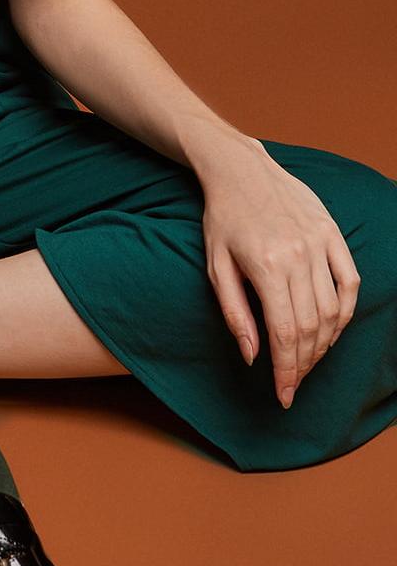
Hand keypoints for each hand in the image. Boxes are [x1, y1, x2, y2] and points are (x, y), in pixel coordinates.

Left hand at [198, 137, 359, 407]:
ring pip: (333, 310)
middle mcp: (299, 257)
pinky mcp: (333, 235)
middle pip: (311, 327)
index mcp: (266, 267)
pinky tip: (332, 330)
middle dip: (304, 363)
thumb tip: (252, 356)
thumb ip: (234, 313)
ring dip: (324, 343)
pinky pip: (350, 282)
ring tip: (308, 361)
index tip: (284, 395)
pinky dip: (345, 311)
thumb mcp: (215, 267)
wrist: (240, 170)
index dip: (287, 370)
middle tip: (294, 383)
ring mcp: (321, 244)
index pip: (284, 333)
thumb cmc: (221, 219)